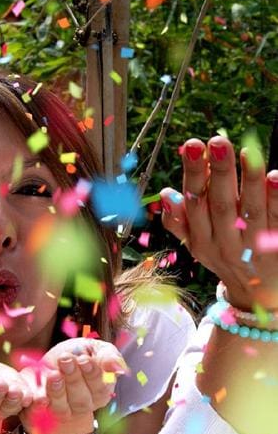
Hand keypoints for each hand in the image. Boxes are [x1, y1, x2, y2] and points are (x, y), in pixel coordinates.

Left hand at [18, 338, 125, 433]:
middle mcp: (83, 405)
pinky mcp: (41, 412)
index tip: (84, 359)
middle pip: (81, 399)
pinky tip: (39, 398)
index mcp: (100, 391)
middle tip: (65, 359)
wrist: (48, 365)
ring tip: (53, 374)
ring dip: (57, 391)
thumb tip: (118, 368)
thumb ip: (108, 356)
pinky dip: (39, 406)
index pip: (100, 388)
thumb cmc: (76, 356)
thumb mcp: (94, 349)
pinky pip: (40, 413)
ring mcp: (62, 411)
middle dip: (73, 378)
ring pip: (62, 407)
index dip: (92, 374)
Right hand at [160, 135, 277, 309]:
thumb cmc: (225, 256)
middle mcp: (224, 244)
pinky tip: (275, 177)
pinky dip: (276, 198)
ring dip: (248, 180)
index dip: (194, 174)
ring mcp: (252, 246)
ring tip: (246, 150)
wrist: (258, 293)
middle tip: (216, 140)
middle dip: (218, 172)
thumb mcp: (197, 243)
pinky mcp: (276, 245)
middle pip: (220, 205)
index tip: (192, 145)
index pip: (194, 203)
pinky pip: (277, 220)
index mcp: (201, 240)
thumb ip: (179, 220)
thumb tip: (166, 194)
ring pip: (250, 210)